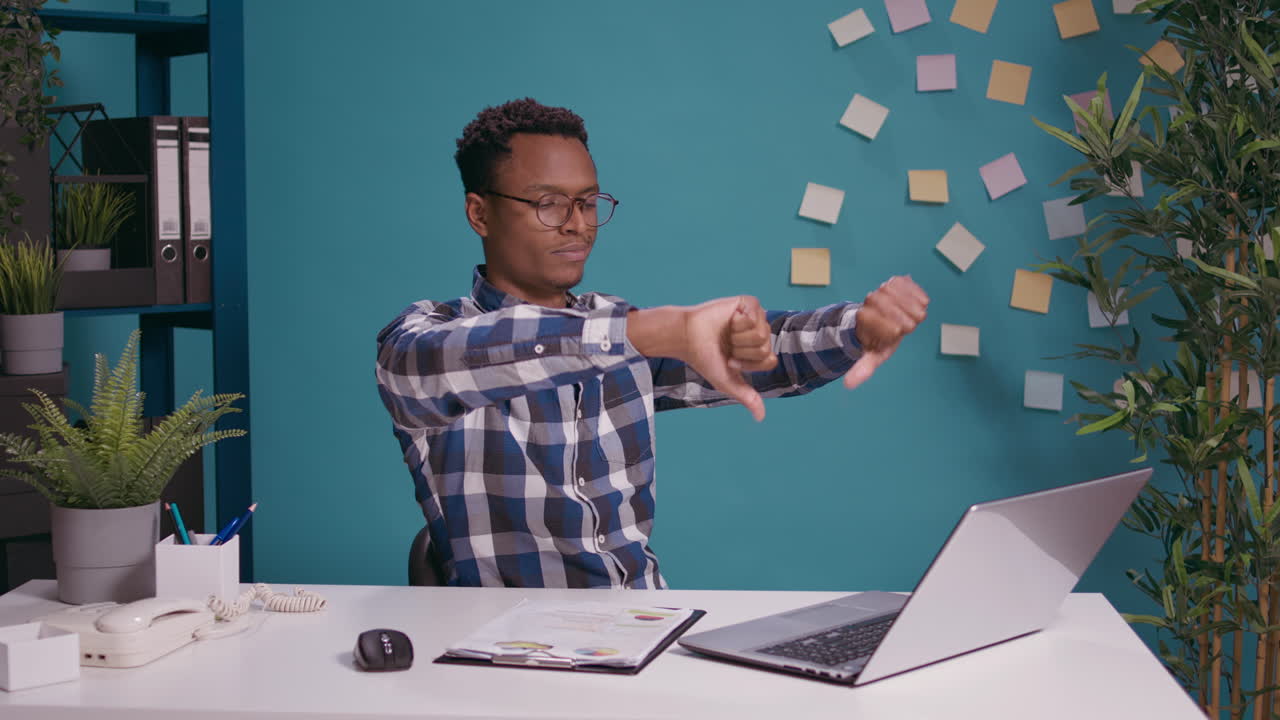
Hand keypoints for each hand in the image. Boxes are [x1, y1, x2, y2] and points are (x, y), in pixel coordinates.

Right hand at [680, 295, 775, 421]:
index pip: (770, 360)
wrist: (687, 337)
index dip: (748, 364)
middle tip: (726, 345)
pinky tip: (728, 320)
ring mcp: (755, 317)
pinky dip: (738, 322)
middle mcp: (758, 334)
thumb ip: (746, 397)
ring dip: (738, 337)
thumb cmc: (704, 358)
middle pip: (766, 347)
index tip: (730, 361)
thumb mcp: (726, 381)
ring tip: (726, 332)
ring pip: (761, 333)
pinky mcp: (748, 303)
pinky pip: (755, 316)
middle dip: (742, 350)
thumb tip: (761, 418)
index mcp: (757, 351)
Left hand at [844, 276, 928, 389]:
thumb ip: (862, 368)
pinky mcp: (893, 282)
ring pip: (902, 297)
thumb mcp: (871, 355)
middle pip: (898, 313)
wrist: (877, 317)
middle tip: (906, 324)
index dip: (899, 332)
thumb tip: (848, 385)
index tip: (896, 332)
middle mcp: (869, 303)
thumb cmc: (876, 339)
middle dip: (907, 320)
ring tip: (911, 313)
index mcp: (864, 322)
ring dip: (912, 307)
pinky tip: (916, 301)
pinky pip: (907, 283)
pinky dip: (915, 293)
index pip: (892, 328)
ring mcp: (881, 290)